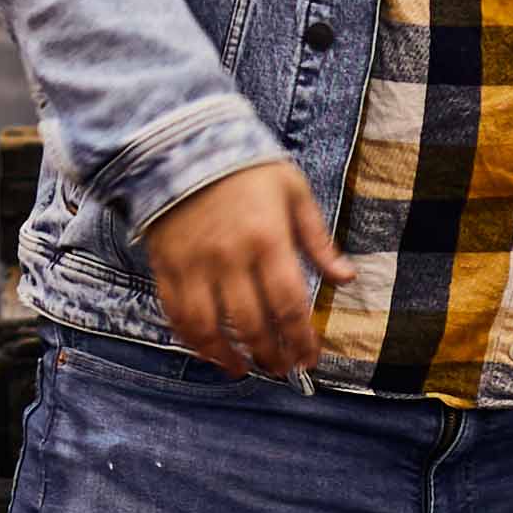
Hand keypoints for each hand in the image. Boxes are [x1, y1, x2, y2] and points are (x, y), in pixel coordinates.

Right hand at [148, 156, 339, 377]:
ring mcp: (194, 265)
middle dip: (270, 355)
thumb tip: (346, 278)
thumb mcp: (293, 191)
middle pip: (251, 324)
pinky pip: (176, 314)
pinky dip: (192, 340)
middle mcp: (230, 258)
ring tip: (243, 369)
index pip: (289, 305)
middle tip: (282, 369)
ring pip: (210, 328)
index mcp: (268, 240)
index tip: (309, 359)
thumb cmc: (246, 167)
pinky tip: (209, 350)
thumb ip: (318, 240)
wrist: (181, 142)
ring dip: (229, 357)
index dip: (301, 340)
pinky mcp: (166, 266)